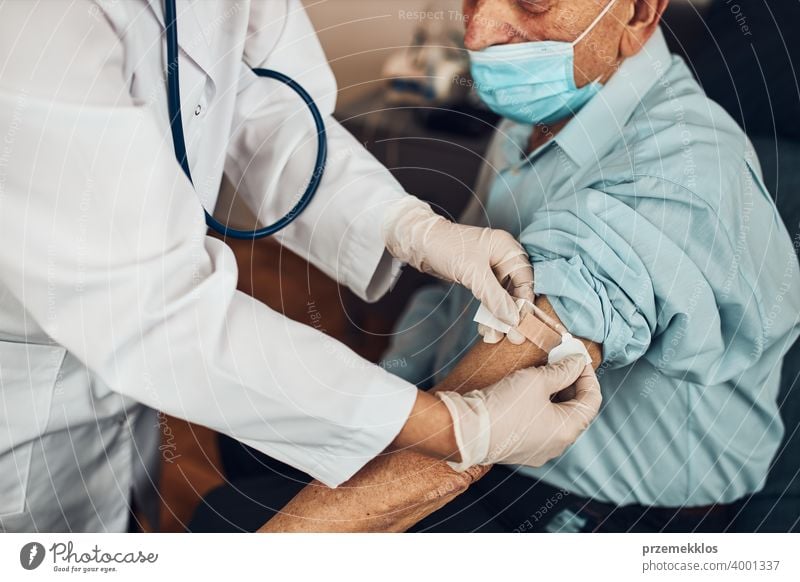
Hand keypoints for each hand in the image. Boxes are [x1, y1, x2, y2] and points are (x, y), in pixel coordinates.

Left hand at [383, 196, 533, 336]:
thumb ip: (494, 296)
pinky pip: (489, 297)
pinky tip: (485, 329)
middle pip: (515, 291)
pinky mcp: (478, 277)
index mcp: (507, 249)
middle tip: (513, 338)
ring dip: (498, 317)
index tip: (523, 325)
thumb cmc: (446, 248)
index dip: (525, 303)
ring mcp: (490, 268)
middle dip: (511, 315)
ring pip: (502, 297)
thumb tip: (513, 319)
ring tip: (493, 337)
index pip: (525, 280)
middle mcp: (502, 258)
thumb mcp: (472, 273)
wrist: (419, 243)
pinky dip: (487, 312)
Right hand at [435, 355, 601, 469]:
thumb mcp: (537, 380)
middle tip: (561, 360)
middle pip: (576, 410)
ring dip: (556, 395)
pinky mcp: (522, 449)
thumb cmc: (504, 405)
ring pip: (557, 418)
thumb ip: (562, 370)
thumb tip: (578, 362)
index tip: (578, 356)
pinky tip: (531, 391)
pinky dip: (542, 407)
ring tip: (545, 372)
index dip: (588, 374)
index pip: (592, 400)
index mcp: (567, 431)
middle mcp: (557, 445)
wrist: (467, 430)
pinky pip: (541, 426)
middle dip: (571, 383)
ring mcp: (539, 450)